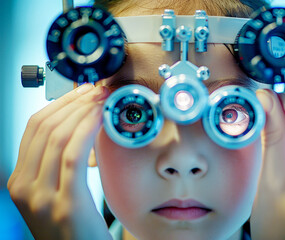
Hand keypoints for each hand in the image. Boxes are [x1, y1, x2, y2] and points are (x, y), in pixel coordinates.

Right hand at [7, 84, 111, 239]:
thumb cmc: (74, 225)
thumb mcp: (55, 192)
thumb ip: (57, 163)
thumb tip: (75, 124)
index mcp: (19, 181)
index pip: (33, 128)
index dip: (59, 104)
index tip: (80, 92)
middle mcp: (23, 187)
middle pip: (44, 128)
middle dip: (72, 102)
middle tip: (95, 90)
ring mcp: (40, 197)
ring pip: (58, 137)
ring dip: (82, 111)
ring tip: (101, 100)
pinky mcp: (65, 203)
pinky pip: (74, 154)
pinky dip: (87, 129)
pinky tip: (101, 118)